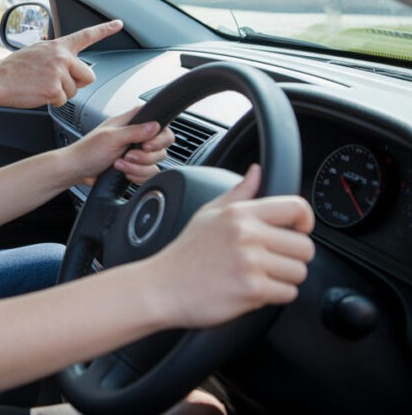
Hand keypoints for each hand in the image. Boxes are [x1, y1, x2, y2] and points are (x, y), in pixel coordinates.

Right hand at [0, 20, 122, 121]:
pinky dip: (53, 102)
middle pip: (89, 76)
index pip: (86, 35)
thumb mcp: (36, 52)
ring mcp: (59, 72)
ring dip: (61, 94)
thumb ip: (55, 54)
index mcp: (58, 46)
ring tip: (41, 86)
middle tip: (57, 82)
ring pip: (75, 91)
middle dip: (77, 83)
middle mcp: (61, 56)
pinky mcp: (54, 88)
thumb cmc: (14, 69)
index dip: (105, 29)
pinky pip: (64, 101)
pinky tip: (38, 93)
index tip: (118, 23)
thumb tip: (68, 62)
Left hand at [63, 106, 173, 183]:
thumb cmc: (88, 150)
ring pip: (155, 162)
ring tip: (119, 164)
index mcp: (132, 122)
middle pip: (162, 147)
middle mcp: (137, 136)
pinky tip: (123, 172)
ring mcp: (137, 153)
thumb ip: (135, 131)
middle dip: (145, 156)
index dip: (159, 136)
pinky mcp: (135, 167)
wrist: (77, 170)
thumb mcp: (111, 138)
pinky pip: (148, 174)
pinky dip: (136, 176)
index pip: (160, 122)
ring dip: (137, 167)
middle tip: (128, 156)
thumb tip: (156, 126)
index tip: (147, 144)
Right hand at [145, 165, 314, 328]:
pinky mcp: (253, 290)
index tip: (298, 230)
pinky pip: (288, 294)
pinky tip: (251, 289)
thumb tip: (256, 171)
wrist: (162, 288)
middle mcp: (247, 234)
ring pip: (299, 272)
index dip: (305, 221)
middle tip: (269, 261)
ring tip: (256, 275)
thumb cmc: (185, 254)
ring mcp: (251, 262)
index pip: (296, 208)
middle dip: (292, 257)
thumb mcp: (208, 214)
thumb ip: (238, 192)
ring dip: (284, 279)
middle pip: (305, 247)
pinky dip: (274, 296)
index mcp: (239, 213)